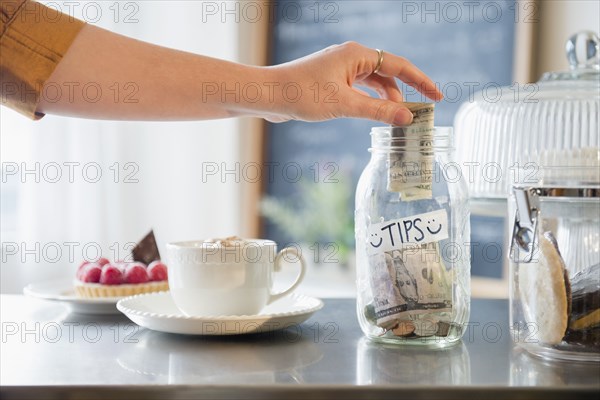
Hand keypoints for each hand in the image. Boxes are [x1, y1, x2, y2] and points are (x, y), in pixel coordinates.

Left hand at [264, 41, 442, 124]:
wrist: (267, 94)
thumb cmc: (302, 94)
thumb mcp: (345, 105)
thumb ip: (378, 111)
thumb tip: (407, 117)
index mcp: (356, 55)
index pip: (399, 66)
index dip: (420, 82)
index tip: (437, 96)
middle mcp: (349, 57)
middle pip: (387, 74)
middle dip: (402, 94)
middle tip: (415, 115)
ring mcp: (339, 69)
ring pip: (372, 83)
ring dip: (385, 100)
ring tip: (396, 119)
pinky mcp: (330, 81)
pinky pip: (358, 89)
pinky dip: (369, 101)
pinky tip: (373, 114)